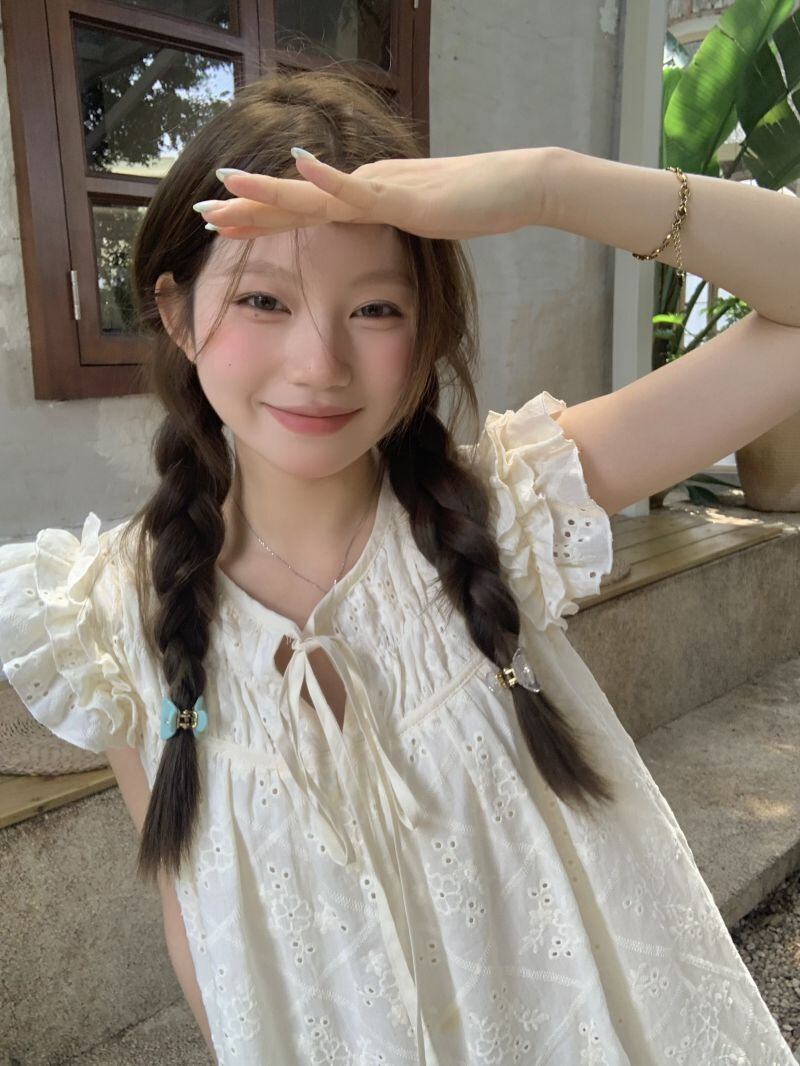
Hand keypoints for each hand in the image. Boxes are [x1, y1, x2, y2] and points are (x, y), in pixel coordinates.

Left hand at [194, 147, 550, 240]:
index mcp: (362, 198)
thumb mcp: (418, 227)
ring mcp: (382, 189)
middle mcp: (362, 189)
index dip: (259, 219)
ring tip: (226, 186)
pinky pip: (361, 189)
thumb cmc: (472, 206)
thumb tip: (364, 243)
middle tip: (200, 213)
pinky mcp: (407, 196)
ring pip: (315, 193)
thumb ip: (388, 230)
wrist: (516, 186)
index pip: (302, 212)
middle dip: (246, 210)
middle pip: (295, 202)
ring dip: (269, 192)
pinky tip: (298, 163)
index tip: (220, 227)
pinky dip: (329, 178)